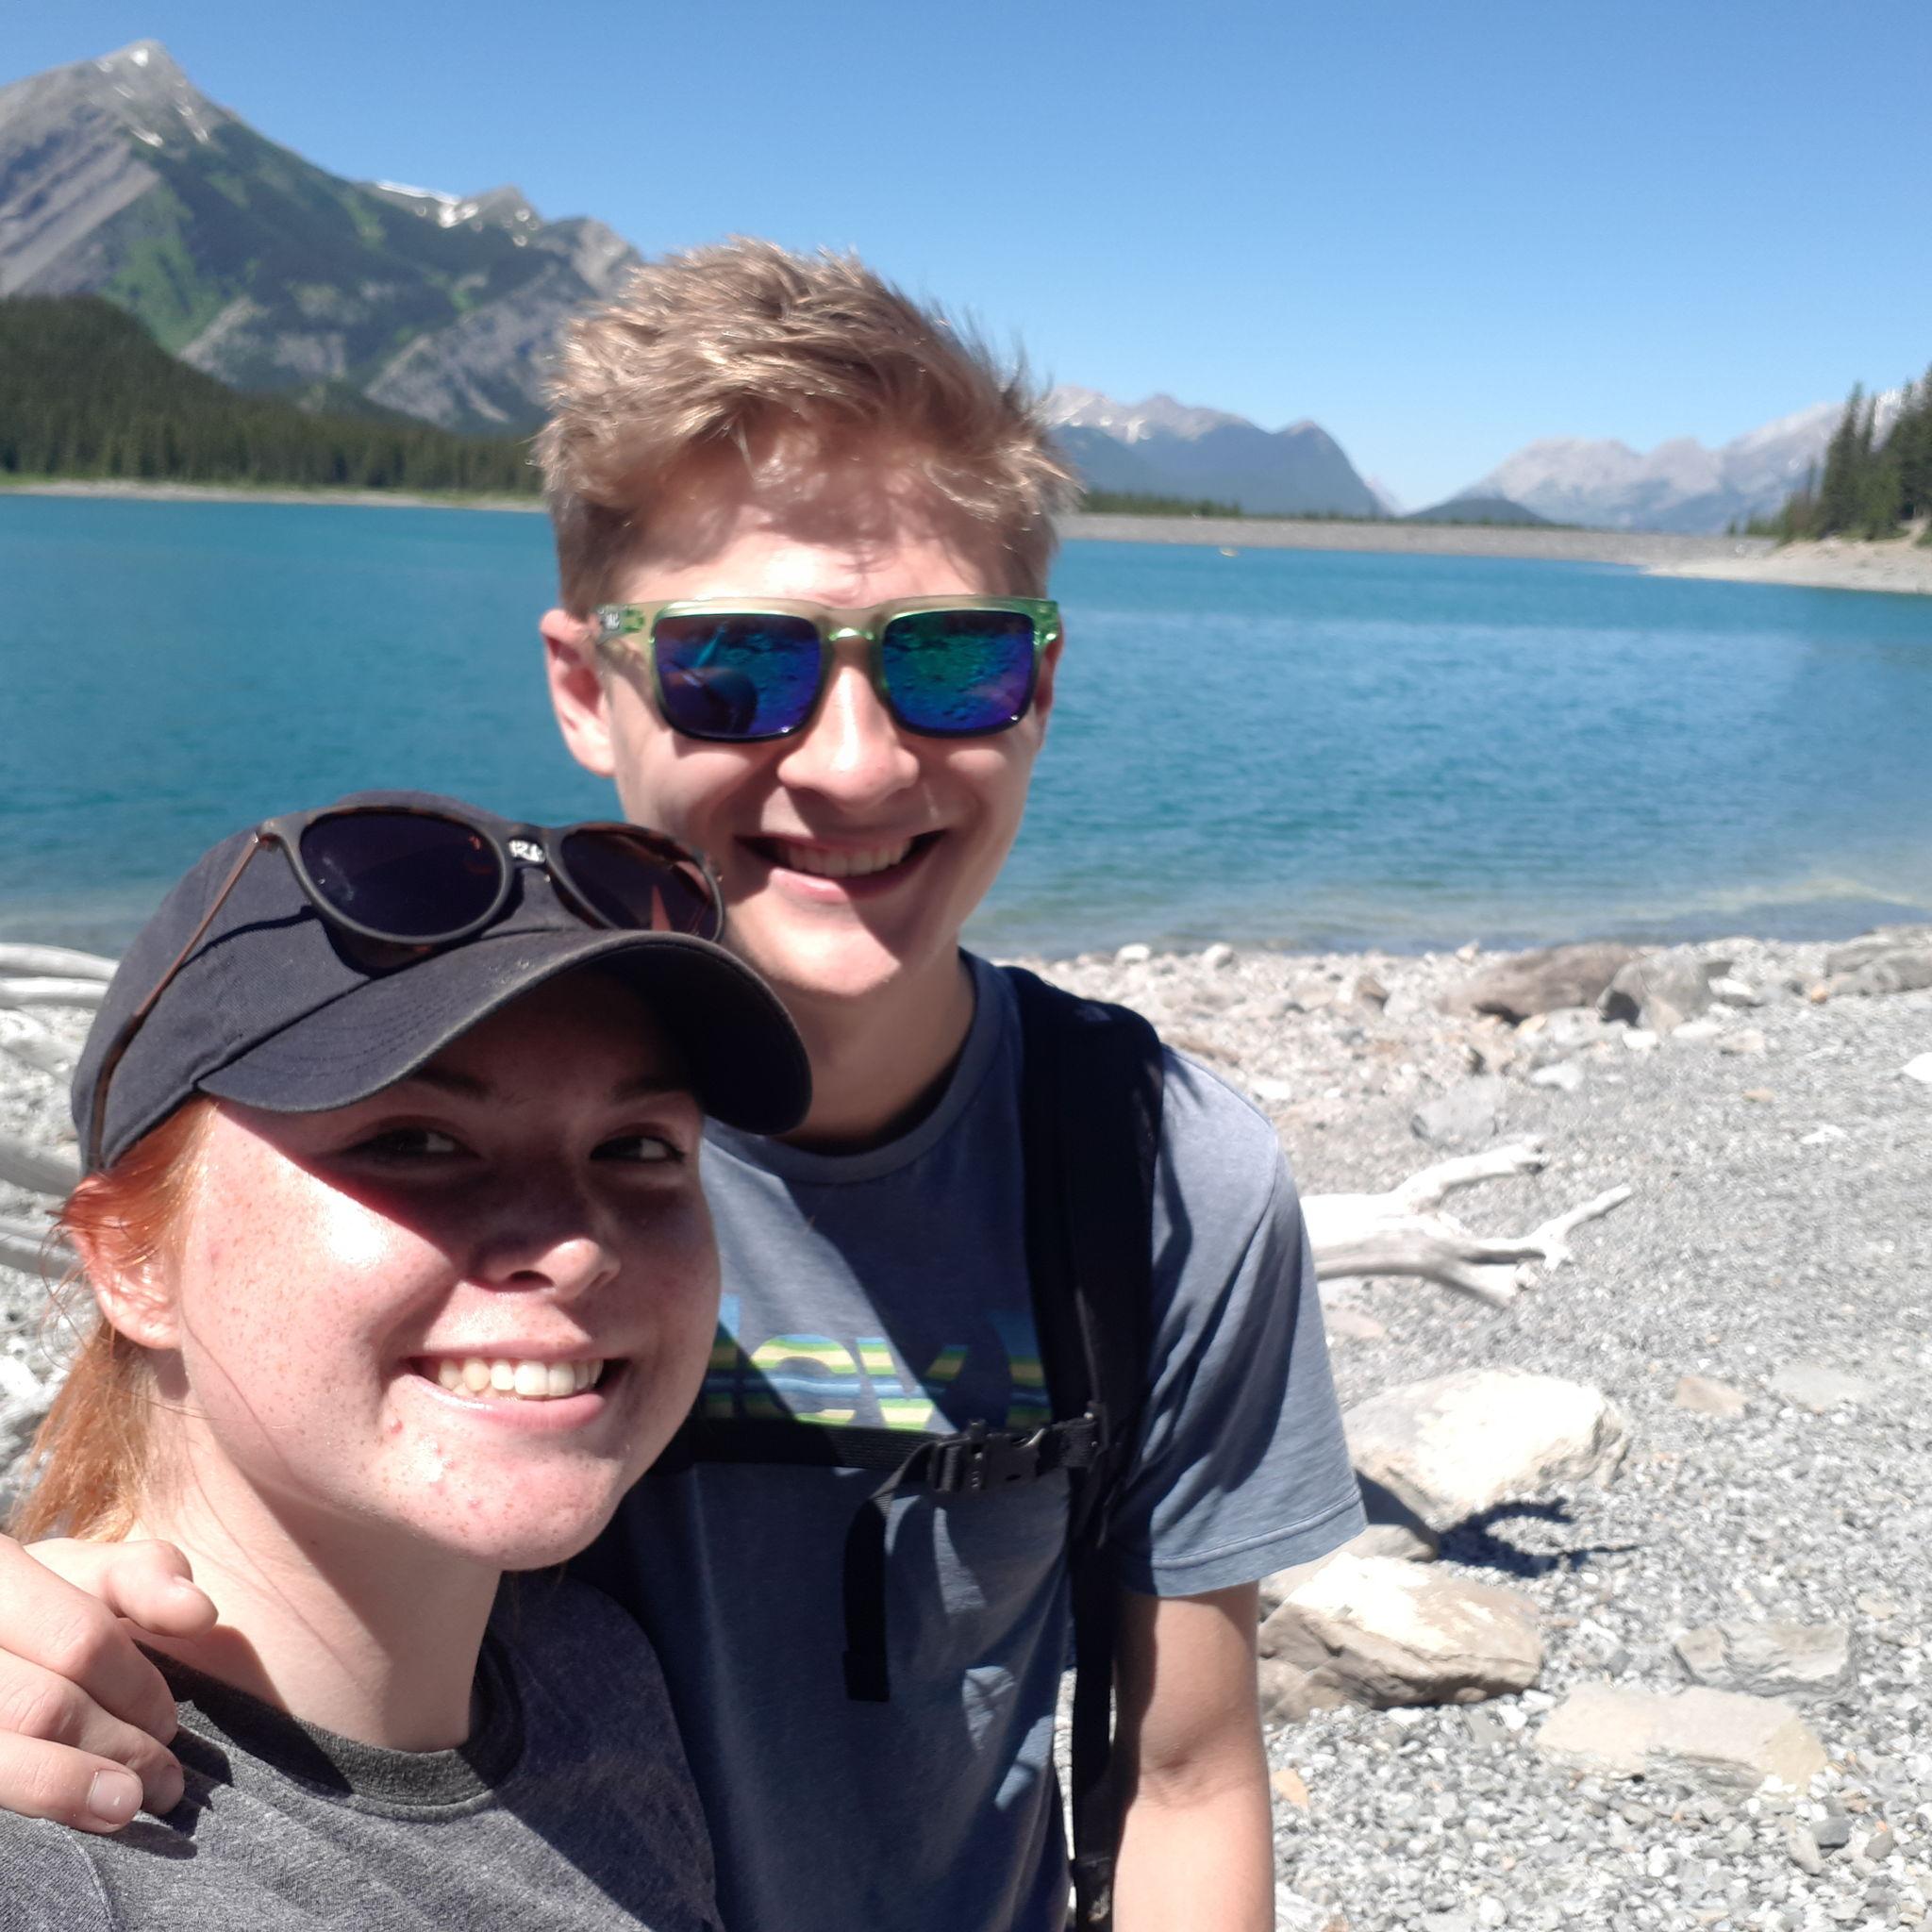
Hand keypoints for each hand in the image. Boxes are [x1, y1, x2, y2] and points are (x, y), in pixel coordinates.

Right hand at [0, 1535, 216, 1830]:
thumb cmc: (34, 1608)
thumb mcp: (80, 1573)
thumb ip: (142, 1576)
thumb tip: (200, 1612)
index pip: (82, 1640)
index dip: (137, 1688)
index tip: (170, 1721)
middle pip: (48, 1706)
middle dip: (122, 1746)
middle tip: (166, 1779)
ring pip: (8, 1756)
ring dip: (78, 1787)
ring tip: (132, 1803)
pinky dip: (43, 1796)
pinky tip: (81, 1813)